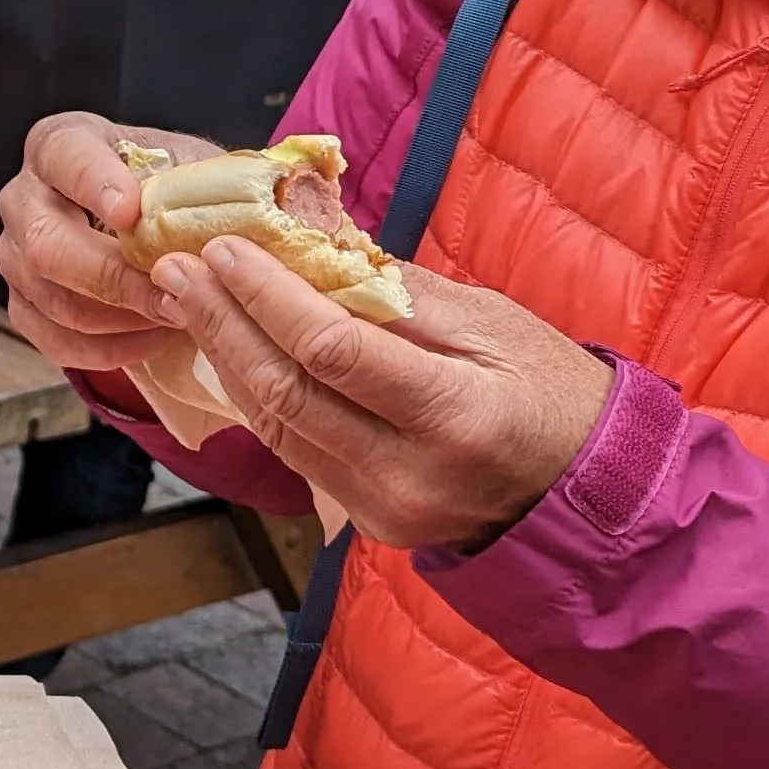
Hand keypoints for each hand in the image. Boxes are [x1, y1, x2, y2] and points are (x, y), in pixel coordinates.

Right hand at [0, 112, 222, 381]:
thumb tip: (257, 204)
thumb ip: (209, 179)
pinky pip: (53, 339)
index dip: (93, 184)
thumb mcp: (192, 167)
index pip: (65, 157)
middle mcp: (24, 196)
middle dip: (115, 278)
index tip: (130, 213)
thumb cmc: (168, 190)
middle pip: (47, 244)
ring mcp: (15, 253)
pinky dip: (106, 349)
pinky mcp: (22, 303)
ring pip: (51, 298)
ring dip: (118, 319)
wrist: (145, 225)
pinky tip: (151, 339)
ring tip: (174, 318)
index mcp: (61, 144)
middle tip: (173, 296)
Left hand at [154, 239, 612, 554]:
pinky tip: (230, 351)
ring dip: (226, 359)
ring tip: (187, 300)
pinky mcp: (369, 522)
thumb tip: (314, 245)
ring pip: (278, 428)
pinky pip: (296, 453)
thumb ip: (402, 293)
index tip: (223, 249)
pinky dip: (258, 398)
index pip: (334, 352)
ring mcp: (385, 507)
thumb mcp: (496, 324)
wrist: (591, 498)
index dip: (269, 298)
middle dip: (224, 324)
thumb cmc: (555, 393)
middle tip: (177, 268)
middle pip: (289, 393)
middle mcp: (411, 474)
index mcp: (456, 415)